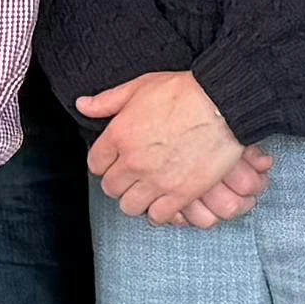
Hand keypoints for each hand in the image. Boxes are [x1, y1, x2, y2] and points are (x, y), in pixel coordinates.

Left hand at [72, 71, 261, 222]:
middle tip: (132, 176)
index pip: (95, 164)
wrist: (222, 104)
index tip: (115, 161)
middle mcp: (133, 162)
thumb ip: (107, 101)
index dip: (104, 163)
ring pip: (130, 206)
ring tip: (147, 190)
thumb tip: (82, 105)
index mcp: (119, 136)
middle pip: (111, 188)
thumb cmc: (184, 92)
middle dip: (119, 182)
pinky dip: (160, 211)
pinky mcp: (180, 193)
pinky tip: (166, 200)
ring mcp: (156, 181)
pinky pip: (158, 216)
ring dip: (136, 199)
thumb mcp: (139, 87)